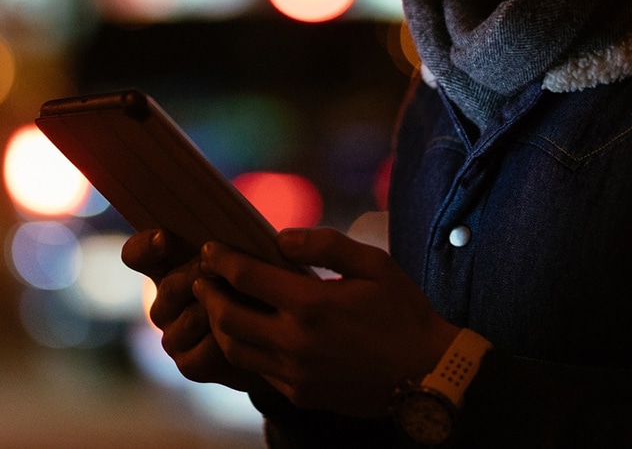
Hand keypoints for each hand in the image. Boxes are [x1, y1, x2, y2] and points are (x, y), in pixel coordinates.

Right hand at [120, 228, 272, 394]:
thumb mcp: (242, 260)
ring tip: (251, 300)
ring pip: (191, 318)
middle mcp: (163, 305)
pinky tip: (248, 332)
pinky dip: (231, 340)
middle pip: (169, 287)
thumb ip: (223, 249)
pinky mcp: (188, 365)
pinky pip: (206, 350)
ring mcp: (172, 337)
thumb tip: (220, 245)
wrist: (274, 339)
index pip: (137, 255)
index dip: (146, 246)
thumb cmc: (257, 287)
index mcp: (166, 270)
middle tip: (227, 269)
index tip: (165, 238)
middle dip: (202, 275)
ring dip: (223, 308)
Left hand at [195, 227, 459, 417]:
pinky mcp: (301, 394)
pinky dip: (244, 350)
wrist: (429, 374)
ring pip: (235, 350)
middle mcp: (296, 342)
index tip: (210, 249)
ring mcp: (295, 373)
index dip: (221, 260)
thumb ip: (325, 244)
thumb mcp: (374, 264)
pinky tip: (249, 334)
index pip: (246, 277)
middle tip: (202, 278)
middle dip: (208, 294)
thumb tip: (280, 237)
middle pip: (228, 317)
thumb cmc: (404, 313)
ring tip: (218, 306)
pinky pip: (258, 372)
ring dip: (219, 325)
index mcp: (312, 304)